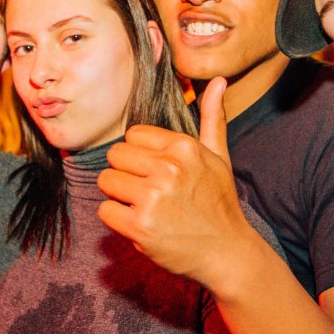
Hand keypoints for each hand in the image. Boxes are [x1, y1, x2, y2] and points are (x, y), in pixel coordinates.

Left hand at [97, 77, 255, 285]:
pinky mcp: (140, 225)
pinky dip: (117, 219)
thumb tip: (220, 80)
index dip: (140, 156)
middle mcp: (168, 168)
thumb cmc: (219, 203)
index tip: (156, 173)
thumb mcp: (219, 157)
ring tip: (144, 207)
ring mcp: (153, 197)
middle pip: (115, 156)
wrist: (227, 253)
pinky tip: (140, 223)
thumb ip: (212, 118)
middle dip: (126, 174)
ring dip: (120, 196)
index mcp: (183, 148)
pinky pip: (105, 209)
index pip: (133, 136)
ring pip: (106, 181)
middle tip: (148, 192)